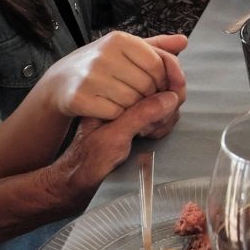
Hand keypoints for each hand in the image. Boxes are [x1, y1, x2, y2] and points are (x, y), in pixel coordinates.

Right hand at [36, 32, 186, 121]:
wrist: (61, 82)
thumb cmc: (101, 65)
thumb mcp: (126, 50)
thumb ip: (156, 46)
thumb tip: (184, 41)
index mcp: (119, 39)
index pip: (157, 64)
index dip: (162, 79)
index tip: (156, 86)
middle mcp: (104, 54)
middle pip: (147, 84)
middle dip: (148, 96)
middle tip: (139, 99)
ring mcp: (90, 76)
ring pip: (132, 101)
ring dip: (133, 108)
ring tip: (124, 103)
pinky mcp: (79, 98)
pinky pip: (114, 113)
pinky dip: (116, 116)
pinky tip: (110, 110)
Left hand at [49, 89, 183, 208]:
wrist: (79, 176)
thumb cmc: (88, 158)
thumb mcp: (114, 137)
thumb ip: (141, 115)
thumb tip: (171, 97)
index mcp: (114, 86)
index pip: (154, 73)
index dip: (167, 88)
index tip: (166, 109)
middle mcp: (125, 91)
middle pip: (165, 85)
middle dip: (167, 108)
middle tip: (151, 127)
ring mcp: (134, 103)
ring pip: (168, 100)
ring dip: (165, 119)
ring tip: (146, 133)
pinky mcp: (139, 115)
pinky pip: (164, 112)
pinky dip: (162, 125)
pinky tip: (149, 134)